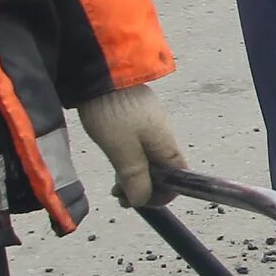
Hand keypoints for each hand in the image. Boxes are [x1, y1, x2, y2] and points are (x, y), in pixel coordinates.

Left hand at [77, 83, 184, 207]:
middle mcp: (163, 134)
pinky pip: (139, 146)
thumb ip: (135, 177)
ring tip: (113, 183)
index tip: (137, 201)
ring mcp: (149, 124)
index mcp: (165, 143)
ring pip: (148, 159)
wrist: (97, 74)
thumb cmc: (112, 112)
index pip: (178, 177)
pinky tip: (114, 159)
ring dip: (133, 175)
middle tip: (118, 195)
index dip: (161, 195)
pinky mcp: (135, 117)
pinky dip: (128, 159)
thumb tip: (142, 200)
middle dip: (143, 188)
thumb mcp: (122, 150)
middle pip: (163, 170)